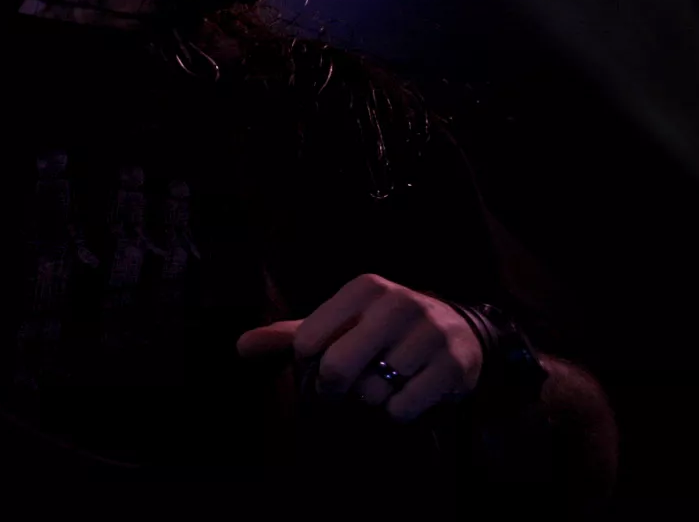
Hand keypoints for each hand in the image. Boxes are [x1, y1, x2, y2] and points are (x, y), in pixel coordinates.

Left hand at [236, 273, 483, 422]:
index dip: (309, 363)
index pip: (308, 342)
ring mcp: (429, 333)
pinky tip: (407, 391)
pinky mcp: (453, 365)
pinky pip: (403, 408)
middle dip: (334, 388)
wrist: (457, 330)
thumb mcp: (339, 322)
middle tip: (343, 387)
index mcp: (363, 288)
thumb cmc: (380, 329)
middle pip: (337, 368)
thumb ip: (290, 335)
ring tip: (384, 381)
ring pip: (372, 392)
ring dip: (371, 398)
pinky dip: (398, 411)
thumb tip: (241, 347)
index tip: (322, 362)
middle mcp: (398, 303)